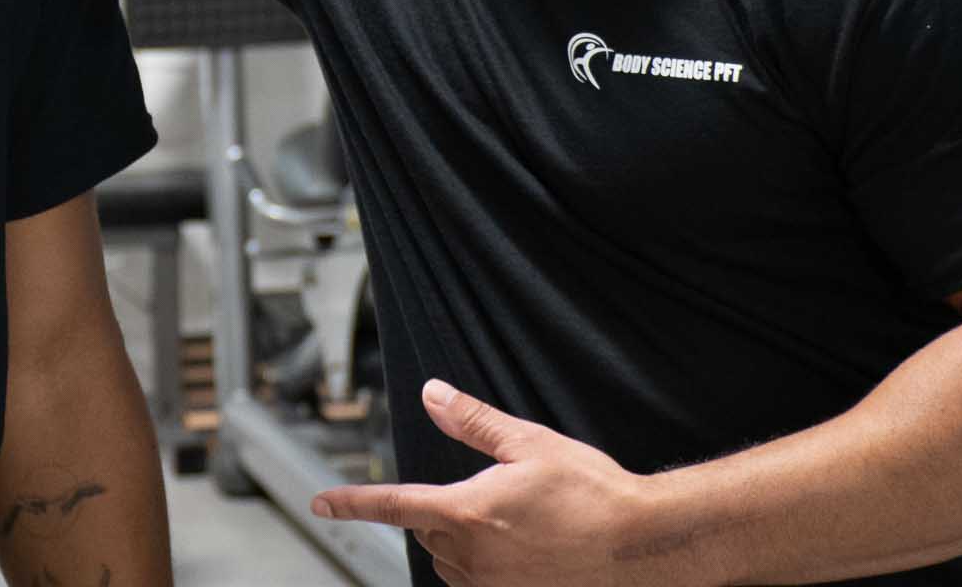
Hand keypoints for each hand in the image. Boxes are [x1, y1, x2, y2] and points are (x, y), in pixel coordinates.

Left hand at [313, 380, 681, 586]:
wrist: (642, 547)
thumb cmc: (592, 492)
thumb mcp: (529, 444)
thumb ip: (473, 421)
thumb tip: (433, 394)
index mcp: (468, 512)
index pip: (394, 505)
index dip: (352, 503)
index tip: (319, 502)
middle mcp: (473, 556)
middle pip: (427, 532)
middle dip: (439, 511)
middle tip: (485, 493)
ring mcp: (493, 586)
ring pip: (451, 561)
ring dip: (460, 540)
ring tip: (512, 521)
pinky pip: (479, 583)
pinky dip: (485, 565)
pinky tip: (521, 549)